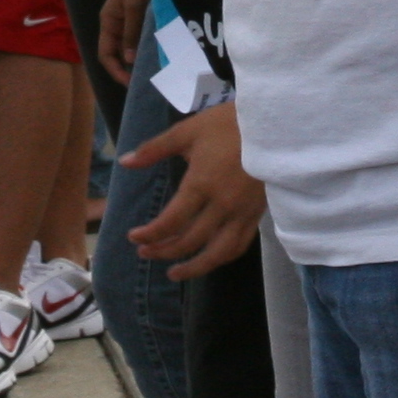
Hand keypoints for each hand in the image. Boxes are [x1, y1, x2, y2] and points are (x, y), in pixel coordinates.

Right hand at [99, 0, 146, 82]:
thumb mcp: (134, 7)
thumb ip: (130, 32)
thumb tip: (128, 59)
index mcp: (108, 21)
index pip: (105, 53)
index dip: (114, 70)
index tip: (130, 82)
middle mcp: (115, 23)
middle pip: (115, 52)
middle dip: (125, 68)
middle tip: (143, 82)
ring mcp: (127, 19)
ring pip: (128, 46)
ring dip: (135, 59)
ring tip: (150, 72)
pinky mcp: (140, 15)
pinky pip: (138, 36)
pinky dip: (144, 46)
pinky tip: (155, 53)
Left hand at [121, 102, 262, 277]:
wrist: (272, 125)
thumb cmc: (226, 124)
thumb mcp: (187, 131)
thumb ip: (154, 149)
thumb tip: (124, 162)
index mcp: (201, 184)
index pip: (171, 222)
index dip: (150, 234)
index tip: (134, 237)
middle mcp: (222, 205)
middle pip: (190, 241)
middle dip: (164, 251)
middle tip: (145, 252)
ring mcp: (242, 213)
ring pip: (217, 253)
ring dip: (194, 268)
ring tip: (175, 273)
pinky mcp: (257, 215)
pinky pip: (239, 246)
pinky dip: (221, 258)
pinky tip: (209, 259)